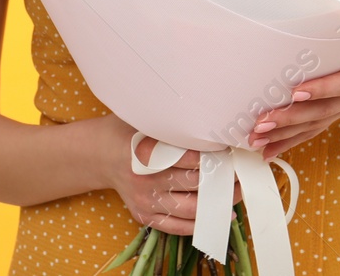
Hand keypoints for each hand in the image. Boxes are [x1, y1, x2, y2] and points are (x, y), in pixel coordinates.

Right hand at [98, 115, 242, 234]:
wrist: (99, 155)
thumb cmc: (127, 131)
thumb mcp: (144, 118)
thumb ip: (170, 121)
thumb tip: (206, 115)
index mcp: (146, 153)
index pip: (190, 158)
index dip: (215, 155)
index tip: (232, 150)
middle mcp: (145, 180)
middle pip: (194, 184)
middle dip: (221, 179)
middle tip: (240, 171)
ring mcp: (145, 202)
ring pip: (189, 208)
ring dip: (216, 203)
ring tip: (235, 194)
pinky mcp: (144, 216)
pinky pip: (175, 225)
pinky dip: (198, 223)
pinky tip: (217, 216)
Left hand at [249, 6, 339, 159]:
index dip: (324, 88)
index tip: (296, 90)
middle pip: (325, 109)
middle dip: (292, 118)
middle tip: (263, 121)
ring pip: (316, 123)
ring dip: (285, 133)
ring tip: (257, 138)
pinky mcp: (338, 111)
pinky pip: (313, 129)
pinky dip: (289, 140)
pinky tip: (267, 149)